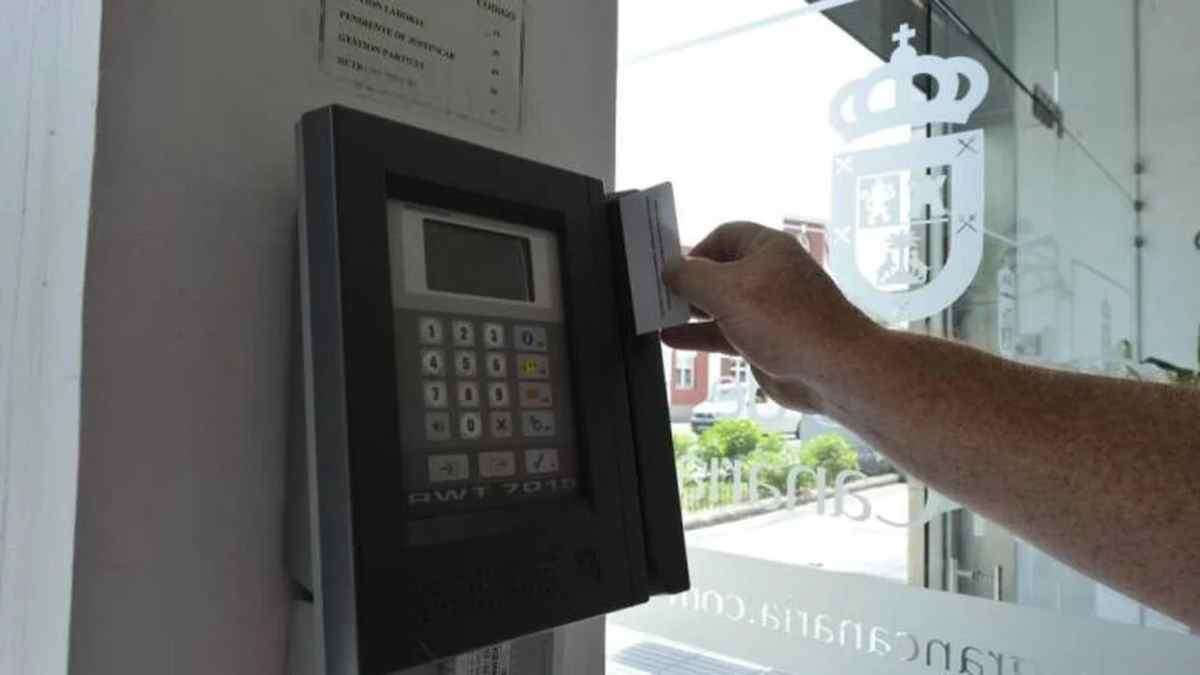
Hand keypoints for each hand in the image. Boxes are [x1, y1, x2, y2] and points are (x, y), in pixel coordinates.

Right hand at [661, 222, 881, 412]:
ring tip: (660, 316)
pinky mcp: (764, 340)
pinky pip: (724, 333)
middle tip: (661, 294)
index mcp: (767, 248)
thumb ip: (692, 277)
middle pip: (719, 271)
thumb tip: (670, 269)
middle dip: (690, 283)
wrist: (832, 370)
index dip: (696, 250)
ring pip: (720, 305)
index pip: (723, 235)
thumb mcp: (727, 290)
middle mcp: (768, 275)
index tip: (671, 269)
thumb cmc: (789, 322)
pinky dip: (699, 335)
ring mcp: (767, 310)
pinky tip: (674, 338)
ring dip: (691, 311)